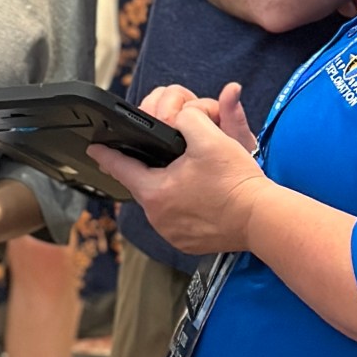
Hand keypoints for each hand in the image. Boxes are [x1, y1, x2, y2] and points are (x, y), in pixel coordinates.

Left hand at [91, 83, 262, 253]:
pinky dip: (183, 206)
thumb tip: (183, 113)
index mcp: (155, 191)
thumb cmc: (236, 182)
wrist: (262, 219)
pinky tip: (200, 196)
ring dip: (169, 187)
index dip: (106, 153)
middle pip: (145, 183)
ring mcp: (172, 233)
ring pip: (162, 201)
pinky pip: (176, 219)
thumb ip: (189, 117)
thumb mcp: (211, 138)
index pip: (120, 167)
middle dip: (152, 167)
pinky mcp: (187, 242)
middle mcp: (157, 217)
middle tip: (167, 156)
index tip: (94, 148)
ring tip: (191, 176)